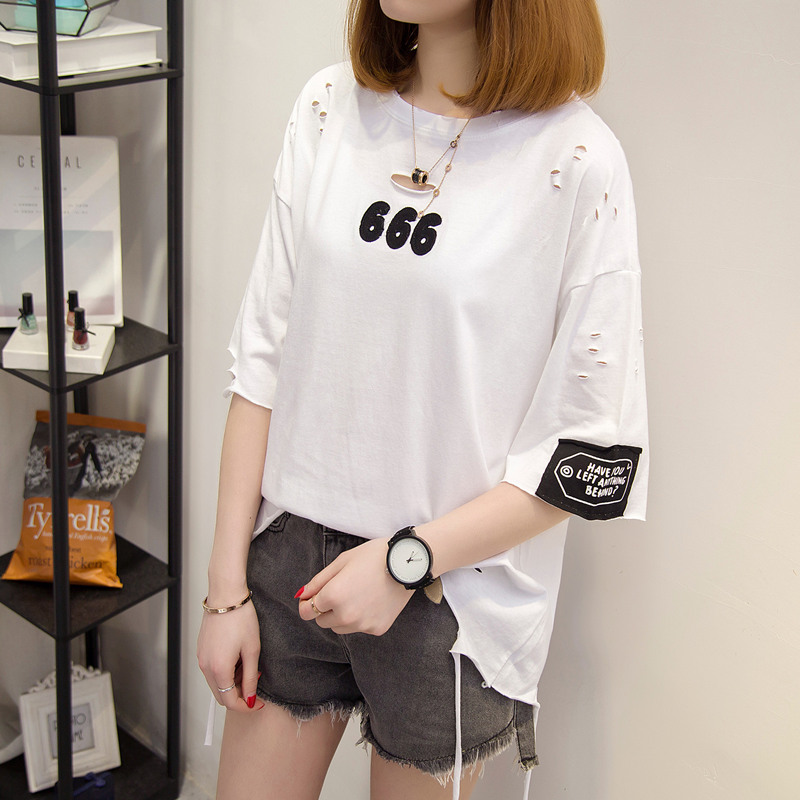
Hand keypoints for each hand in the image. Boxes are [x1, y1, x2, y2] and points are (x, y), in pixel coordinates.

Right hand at [197, 601, 263, 711]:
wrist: (226, 596)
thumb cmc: (241, 618)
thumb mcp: (252, 650)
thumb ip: (250, 678)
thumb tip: (249, 698)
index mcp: (219, 669)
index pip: (230, 701)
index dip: (246, 706)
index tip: (258, 702)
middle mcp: (205, 666)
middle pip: (221, 695)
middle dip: (239, 693)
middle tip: (254, 680)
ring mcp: (201, 658)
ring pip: (216, 683)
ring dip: (232, 682)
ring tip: (247, 664)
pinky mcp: (201, 651)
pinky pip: (212, 670)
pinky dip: (225, 671)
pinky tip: (237, 657)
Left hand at [296, 538, 411, 635]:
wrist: (406, 564)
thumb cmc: (373, 557)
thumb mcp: (342, 562)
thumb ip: (318, 581)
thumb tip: (302, 595)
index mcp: (332, 596)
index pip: (306, 611)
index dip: (306, 603)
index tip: (311, 598)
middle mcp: (345, 615)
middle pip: (322, 621)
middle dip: (325, 608)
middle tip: (341, 590)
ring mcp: (362, 624)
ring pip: (339, 627)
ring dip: (341, 615)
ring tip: (357, 595)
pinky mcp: (376, 629)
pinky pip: (359, 627)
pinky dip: (361, 618)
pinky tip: (371, 601)